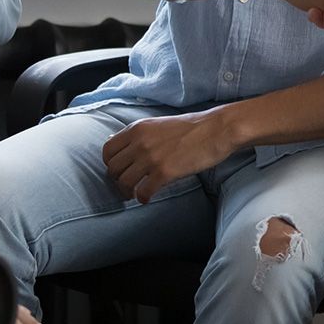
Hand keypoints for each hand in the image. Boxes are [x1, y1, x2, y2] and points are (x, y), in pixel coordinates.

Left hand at [102, 109, 236, 202]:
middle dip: (117, 181)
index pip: (108, 150)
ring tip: (136, 194)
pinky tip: (148, 198)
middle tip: (127, 187)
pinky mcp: (165, 172)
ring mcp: (151, 157)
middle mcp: (140, 142)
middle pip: (113, 169)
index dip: (110, 164)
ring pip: (124, 182)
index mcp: (137, 129)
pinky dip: (143, 198)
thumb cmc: (191, 128)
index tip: (119, 172)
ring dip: (128, 192)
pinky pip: (143, 192)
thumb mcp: (158, 124)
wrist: (216, 130)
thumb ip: (138, 135)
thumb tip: (117, 144)